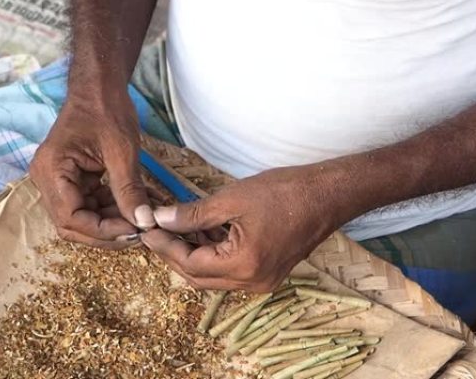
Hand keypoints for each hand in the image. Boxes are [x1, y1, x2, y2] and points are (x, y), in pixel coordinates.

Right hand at [30, 93, 154, 248]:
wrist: (100, 87)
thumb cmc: (106, 110)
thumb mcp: (122, 152)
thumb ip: (129, 189)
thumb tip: (143, 223)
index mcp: (51, 171)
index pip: (71, 219)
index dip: (103, 231)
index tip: (134, 231)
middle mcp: (48, 180)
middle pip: (74, 224)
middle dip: (108, 231)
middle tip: (140, 231)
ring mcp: (59, 181)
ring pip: (84, 217)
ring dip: (114, 221)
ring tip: (144, 216)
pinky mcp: (73, 180)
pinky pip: (91, 204)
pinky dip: (114, 208)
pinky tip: (138, 204)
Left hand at [142, 165, 348, 291]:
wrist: (329, 195)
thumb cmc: (284, 192)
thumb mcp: (232, 199)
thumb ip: (193, 214)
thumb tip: (161, 219)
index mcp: (243, 265)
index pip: (190, 265)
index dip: (165, 247)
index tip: (146, 230)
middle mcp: (252, 282)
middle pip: (199, 277)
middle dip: (174, 255)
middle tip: (156, 232)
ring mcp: (262, 281)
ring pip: (214, 276)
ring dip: (193, 255)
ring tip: (175, 229)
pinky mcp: (268, 273)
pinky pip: (230, 271)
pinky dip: (213, 254)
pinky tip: (201, 232)